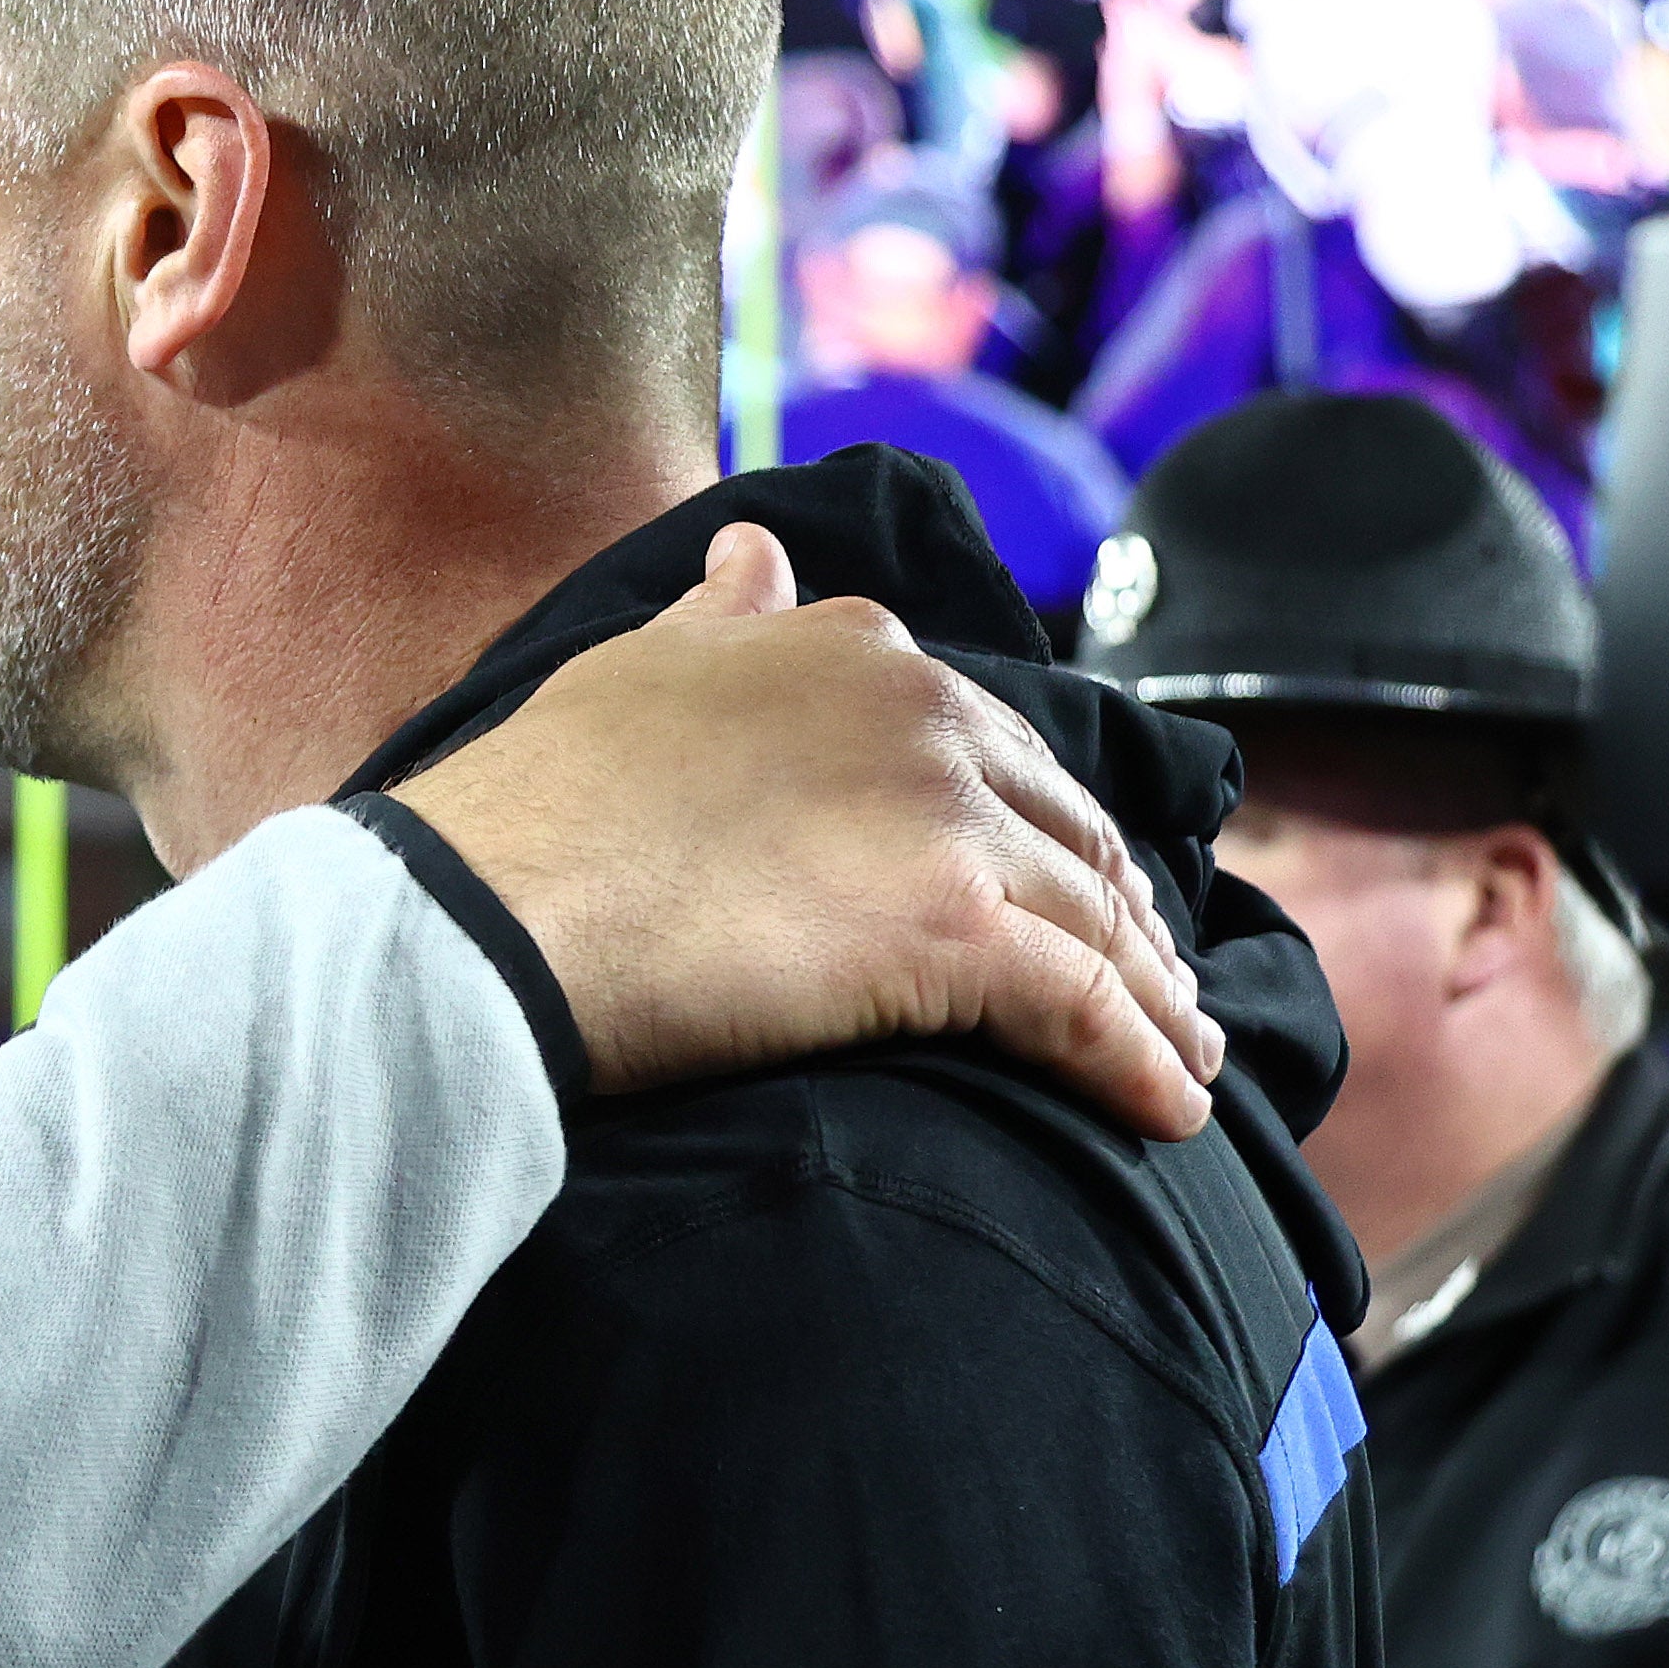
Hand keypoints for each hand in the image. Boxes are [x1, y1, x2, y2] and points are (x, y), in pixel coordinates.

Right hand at [391, 523, 1220, 1139]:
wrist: (489, 908)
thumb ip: (717, 619)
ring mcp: (947, 818)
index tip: (1058, 870)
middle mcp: (924, 712)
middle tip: (1151, 977)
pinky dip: (1138, 1064)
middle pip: (1068, 823)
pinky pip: (1086, 1008)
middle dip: (1120, 904)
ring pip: (1098, 917)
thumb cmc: (535, 808)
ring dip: (1154, 997)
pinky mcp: (960, 932)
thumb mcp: (633, 666)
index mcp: (852, 649)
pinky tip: (1167, 1115)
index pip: (989, 737)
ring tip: (1179, 1058)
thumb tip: (756, 553)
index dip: (1034, 814)